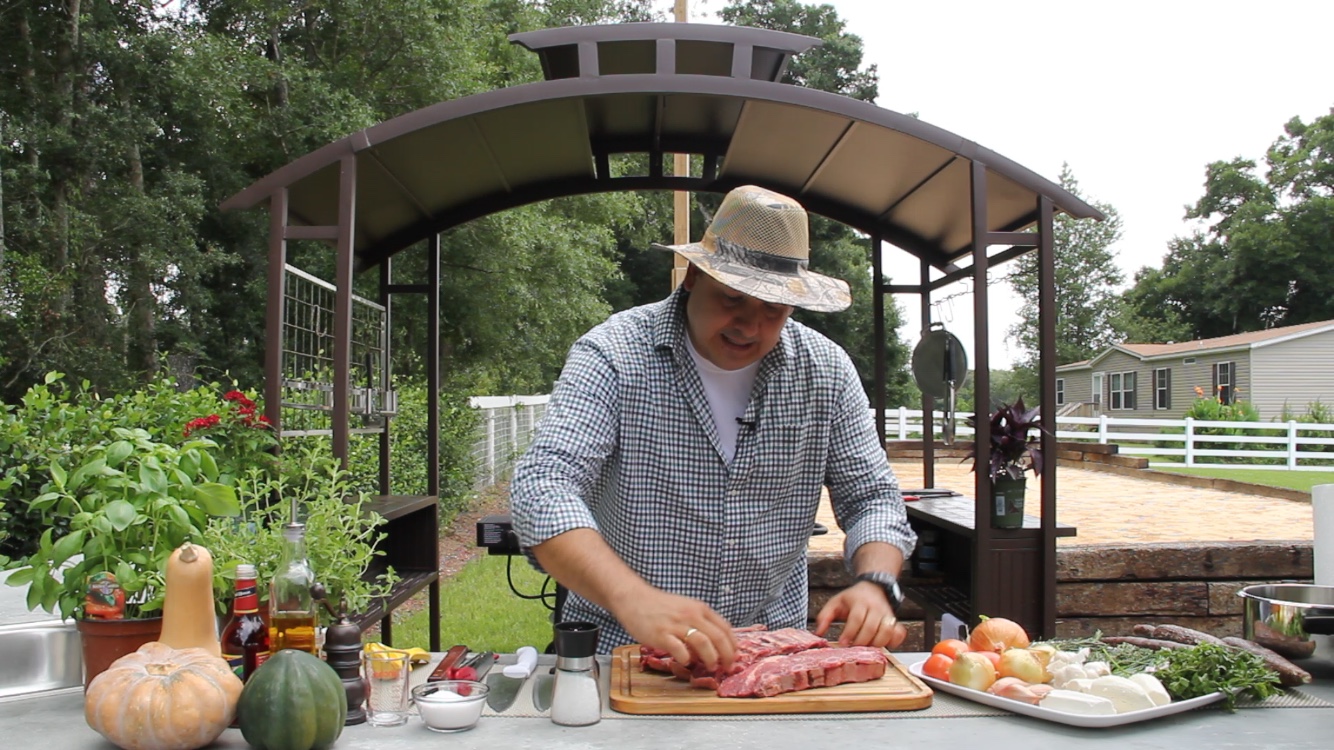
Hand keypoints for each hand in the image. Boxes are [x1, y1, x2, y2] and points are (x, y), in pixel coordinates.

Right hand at [612, 589, 735, 672]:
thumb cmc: (660, 606)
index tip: (734, 656)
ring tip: (710, 667)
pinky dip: (687, 659)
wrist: (634, 599)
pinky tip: (686, 661)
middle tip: (727, 667)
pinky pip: (680, 650)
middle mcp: (691, 615)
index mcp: (699, 609)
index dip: (733, 645)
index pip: (725, 628)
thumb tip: (713, 643)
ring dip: (711, 659)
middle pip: (718, 637)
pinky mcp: (662, 635)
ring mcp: (676, 625)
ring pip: (703, 644)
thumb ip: (700, 621)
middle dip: (726, 656)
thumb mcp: (685, 607)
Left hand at [812, 581, 906, 648]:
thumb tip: (818, 632)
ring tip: (866, 649)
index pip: (856, 618)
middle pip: (871, 627)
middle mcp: (876, 607)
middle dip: (861, 641)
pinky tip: (883, 645)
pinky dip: (894, 642)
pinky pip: (899, 633)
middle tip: (853, 649)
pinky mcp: (895, 622)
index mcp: (860, 602)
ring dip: (876, 644)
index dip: (850, 632)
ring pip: (886, 632)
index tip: (843, 643)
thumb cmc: (852, 599)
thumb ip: (825, 616)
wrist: (873, 588)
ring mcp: (888, 614)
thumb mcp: (835, 602)